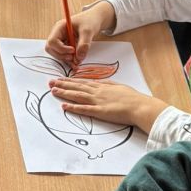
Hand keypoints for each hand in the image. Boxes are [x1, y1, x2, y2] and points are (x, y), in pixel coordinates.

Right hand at [45, 1, 113, 62]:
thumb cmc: (90, 21)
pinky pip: (64, 55)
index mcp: (59, 27)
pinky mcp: (66, 46)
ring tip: (77, 61)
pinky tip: (76, 64)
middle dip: (61, 55)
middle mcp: (58, 34)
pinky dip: (69, 61)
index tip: (73, 50)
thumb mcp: (88, 30)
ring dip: (65, 59)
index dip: (61, 48)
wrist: (94, 19)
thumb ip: (84, 43)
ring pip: (56, 54)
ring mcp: (61, 40)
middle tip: (73, 57)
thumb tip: (79, 57)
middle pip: (51, 48)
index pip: (52, 41)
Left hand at [48, 77, 166, 132]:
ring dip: (64, 93)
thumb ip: (108, 85)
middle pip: (77, 87)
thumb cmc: (132, 98)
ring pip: (77, 96)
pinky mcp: (100, 111)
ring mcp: (98, 101)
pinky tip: (64, 106)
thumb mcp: (119, 87)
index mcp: (102, 86)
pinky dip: (73, 108)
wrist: (139, 106)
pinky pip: (84, 109)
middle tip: (50, 82)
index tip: (60, 78)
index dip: (70, 80)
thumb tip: (101, 82)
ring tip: (53, 91)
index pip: (82, 82)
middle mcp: (97, 92)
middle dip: (63, 84)